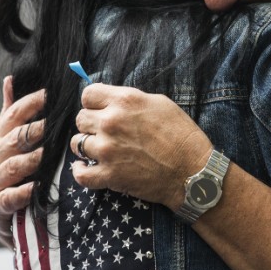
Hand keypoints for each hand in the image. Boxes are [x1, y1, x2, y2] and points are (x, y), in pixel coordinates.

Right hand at [0, 76, 44, 247]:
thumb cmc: (2, 169)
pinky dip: (24, 192)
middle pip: (16, 138)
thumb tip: (11, 79)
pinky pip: (11, 197)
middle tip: (59, 123)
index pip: (13, 115)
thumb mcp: (2, 139)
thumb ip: (9, 111)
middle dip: (37, 130)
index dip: (32, 103)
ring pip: (14, 166)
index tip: (53, 94)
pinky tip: (38, 187)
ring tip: (53, 154)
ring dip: (34, 159)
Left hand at [71, 83, 212, 209]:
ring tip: (100, 149)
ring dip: (87, 146)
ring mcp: (107, 150)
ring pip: (77, 144)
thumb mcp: (160, 103)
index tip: (98, 109)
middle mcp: (112, 122)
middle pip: (81, 118)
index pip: (88, 94)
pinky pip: (80, 174)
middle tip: (104, 131)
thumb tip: (113, 101)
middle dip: (90, 123)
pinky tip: (85, 167)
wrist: (193, 171)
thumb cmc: (182, 135)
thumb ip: (131, 100)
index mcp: (125, 101)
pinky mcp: (109, 175)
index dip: (93, 102)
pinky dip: (80, 171)